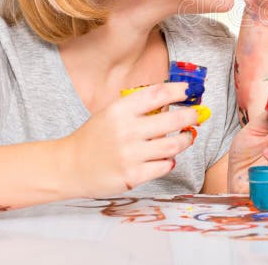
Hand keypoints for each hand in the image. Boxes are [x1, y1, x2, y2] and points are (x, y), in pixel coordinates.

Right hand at [60, 82, 199, 196]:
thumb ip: (139, 107)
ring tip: (186, 137)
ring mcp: (130, 155)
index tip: (190, 91)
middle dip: (191, 115)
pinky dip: (170, 161)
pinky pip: (164, 166)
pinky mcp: (132, 176)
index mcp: (120, 110)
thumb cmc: (95, 137)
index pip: (158, 94)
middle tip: (197, 114)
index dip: (179, 90)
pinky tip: (167, 157)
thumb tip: (174, 100)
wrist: (70, 166)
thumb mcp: (112, 113)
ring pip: (173, 146)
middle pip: (173, 120)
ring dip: (185, 140)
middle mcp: (126, 131)